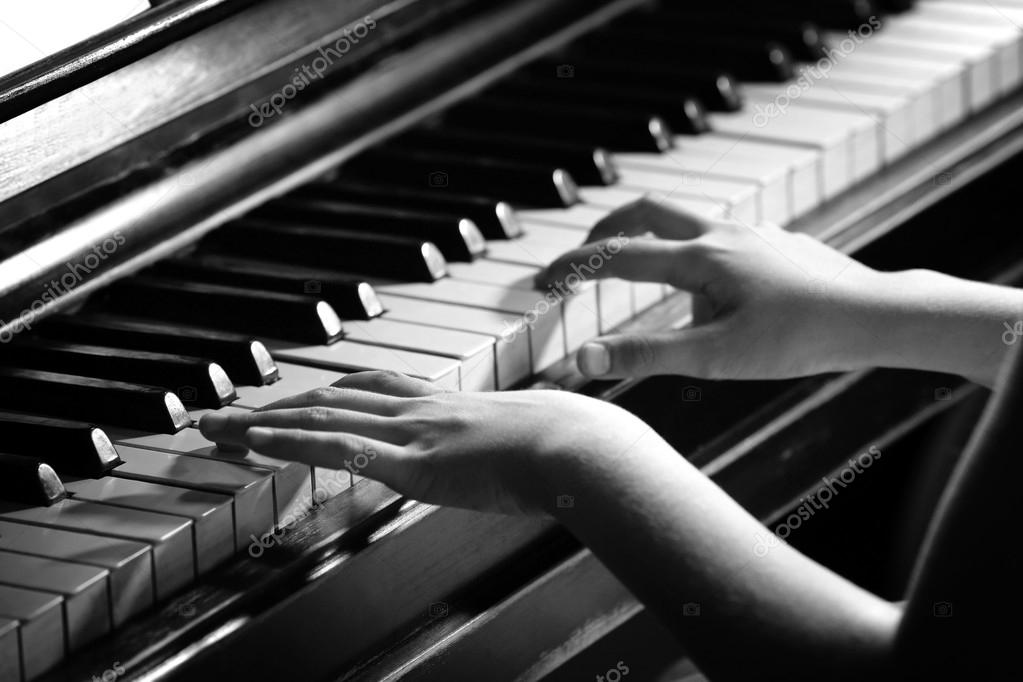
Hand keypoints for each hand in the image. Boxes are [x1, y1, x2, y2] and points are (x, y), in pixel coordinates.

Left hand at [198, 371, 656, 514]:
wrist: (583, 447)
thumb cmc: (567, 441)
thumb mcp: (528, 431)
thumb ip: (505, 437)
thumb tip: (513, 449)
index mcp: (445, 402)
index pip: (368, 389)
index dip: (322, 394)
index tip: (292, 400)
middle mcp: (420, 408)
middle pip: (330, 400)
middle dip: (273, 407)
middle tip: (226, 413)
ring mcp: (414, 432)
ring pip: (322, 418)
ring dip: (263, 423)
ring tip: (216, 428)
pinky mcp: (416, 462)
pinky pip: (343, 449)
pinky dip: (294, 443)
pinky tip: (257, 443)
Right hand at [537, 197, 886, 379]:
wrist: (874, 316)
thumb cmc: (799, 339)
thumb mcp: (716, 357)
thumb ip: (646, 354)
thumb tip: (583, 357)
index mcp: (700, 258)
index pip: (618, 256)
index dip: (573, 267)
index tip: (542, 280)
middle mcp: (722, 234)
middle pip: (647, 210)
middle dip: (607, 229)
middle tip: (584, 258)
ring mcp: (752, 233)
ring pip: (686, 220)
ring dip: (653, 240)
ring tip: (652, 285)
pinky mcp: (776, 242)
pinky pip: (722, 236)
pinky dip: (695, 252)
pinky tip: (717, 292)